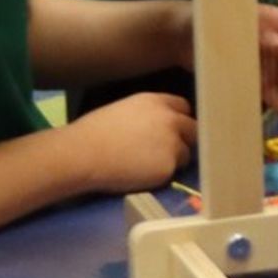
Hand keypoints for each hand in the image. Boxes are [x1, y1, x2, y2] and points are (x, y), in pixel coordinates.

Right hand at [63, 91, 197, 193]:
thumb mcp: (125, 111)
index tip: (175, 130)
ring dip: (174, 160)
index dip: (180, 120)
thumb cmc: (94, 133)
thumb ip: (149, 115)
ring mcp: (172, 143)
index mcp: (156, 101)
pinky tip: (141, 175)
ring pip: (186, 154)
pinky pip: (173, 173)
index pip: (183, 107)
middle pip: (193, 129)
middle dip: (185, 140)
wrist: (83, 154)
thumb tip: (159, 128)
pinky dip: (162, 176)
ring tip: (147, 165)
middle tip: (167, 152)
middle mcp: (170, 119)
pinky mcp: (168, 166)